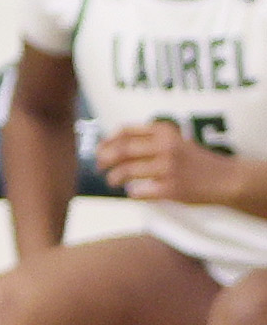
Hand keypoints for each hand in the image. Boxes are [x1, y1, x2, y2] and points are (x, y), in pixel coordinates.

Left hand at [96, 121, 235, 204]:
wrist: (226, 179)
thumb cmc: (193, 160)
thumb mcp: (175, 140)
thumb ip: (148, 139)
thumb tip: (109, 146)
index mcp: (164, 132)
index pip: (125, 132)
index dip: (106, 142)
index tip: (99, 150)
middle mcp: (165, 147)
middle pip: (121, 151)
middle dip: (104, 160)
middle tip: (99, 167)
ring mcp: (168, 168)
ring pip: (126, 172)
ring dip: (113, 178)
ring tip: (112, 181)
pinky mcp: (171, 189)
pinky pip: (139, 191)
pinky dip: (131, 192)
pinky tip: (132, 192)